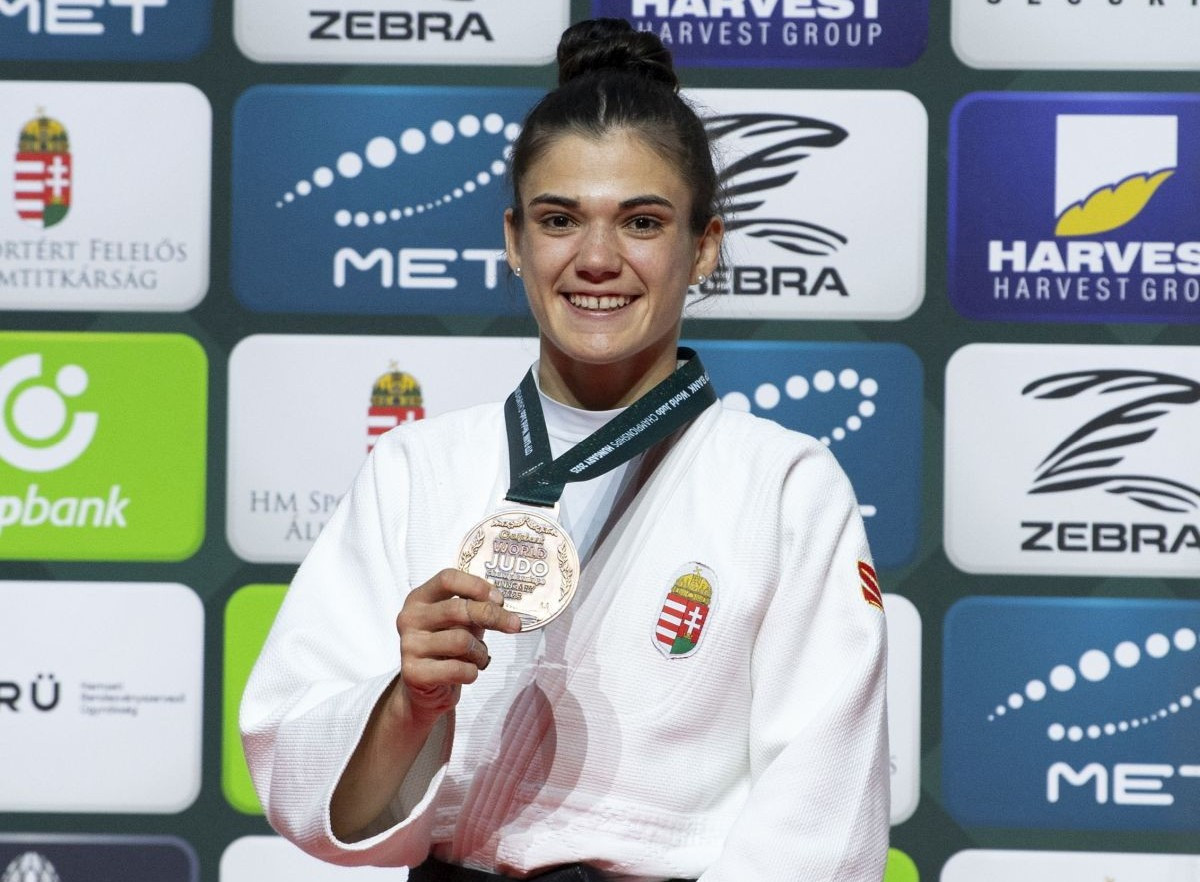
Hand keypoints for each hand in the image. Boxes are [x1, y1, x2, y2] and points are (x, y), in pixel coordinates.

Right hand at [393, 568, 521, 728]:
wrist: (425, 690)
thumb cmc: (447, 648)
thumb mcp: (460, 622)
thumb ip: (475, 608)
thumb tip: (500, 604)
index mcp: (419, 598)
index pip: (447, 579)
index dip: (477, 586)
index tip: (499, 600)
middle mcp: (409, 618)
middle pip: (458, 608)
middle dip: (493, 616)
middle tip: (515, 625)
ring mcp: (409, 645)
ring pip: (461, 640)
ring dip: (480, 652)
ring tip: (479, 658)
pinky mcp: (413, 673)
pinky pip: (458, 669)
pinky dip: (472, 672)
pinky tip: (467, 673)